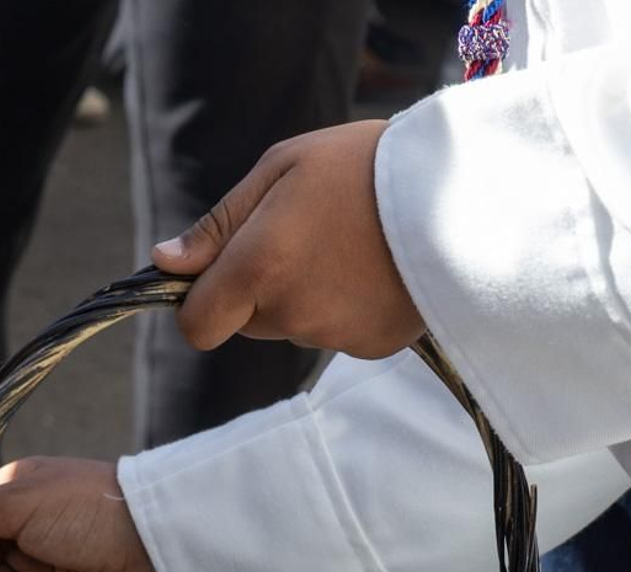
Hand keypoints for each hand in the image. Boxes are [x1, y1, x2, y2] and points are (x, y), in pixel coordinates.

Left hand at [151, 120, 422, 358]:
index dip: (199, 303)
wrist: (464, 191)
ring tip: (349, 243)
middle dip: (259, 287)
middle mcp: (291, 312)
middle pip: (246, 321)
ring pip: (292, 325)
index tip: (218, 273)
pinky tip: (374, 267)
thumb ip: (218, 223)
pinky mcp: (371, 346)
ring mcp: (333, 335)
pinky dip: (345, 307)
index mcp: (259, 266)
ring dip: (304, 295)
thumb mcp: (282, 168)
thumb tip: (166, 263)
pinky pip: (336, 333)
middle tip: (306, 234)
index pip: (197, 325)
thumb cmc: (365, 165)